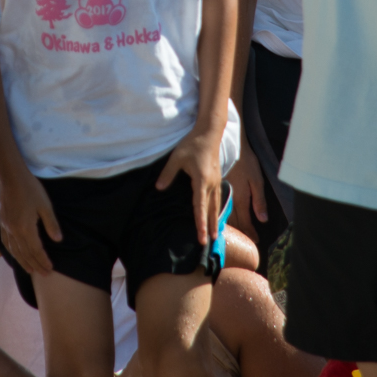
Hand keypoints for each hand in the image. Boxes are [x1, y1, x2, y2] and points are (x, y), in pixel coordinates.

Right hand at [0, 168, 61, 274]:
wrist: (11, 177)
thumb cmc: (31, 189)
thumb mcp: (45, 206)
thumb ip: (51, 224)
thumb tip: (58, 240)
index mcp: (26, 228)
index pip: (36, 250)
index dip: (43, 260)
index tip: (51, 268)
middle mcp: (14, 231)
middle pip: (25, 253)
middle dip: (35, 264)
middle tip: (44, 274)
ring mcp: (6, 227)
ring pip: (14, 249)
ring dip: (22, 261)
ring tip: (30, 270)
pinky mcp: (2, 222)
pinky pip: (5, 241)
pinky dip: (11, 251)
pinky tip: (14, 254)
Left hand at [156, 128, 222, 246]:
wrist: (209, 133)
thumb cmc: (192, 144)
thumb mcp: (176, 158)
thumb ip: (168, 174)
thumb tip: (159, 188)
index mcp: (202, 181)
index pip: (200, 206)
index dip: (200, 223)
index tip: (202, 236)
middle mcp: (212, 184)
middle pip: (211, 210)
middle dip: (211, 226)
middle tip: (211, 243)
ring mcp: (216, 181)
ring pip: (216, 205)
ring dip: (216, 219)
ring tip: (216, 234)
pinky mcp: (217, 178)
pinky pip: (217, 198)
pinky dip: (216, 209)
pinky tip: (215, 214)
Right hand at [224, 132, 266, 244]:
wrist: (230, 145)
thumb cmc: (246, 161)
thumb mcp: (257, 180)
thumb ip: (259, 200)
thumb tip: (262, 219)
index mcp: (240, 197)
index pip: (245, 221)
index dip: (250, 232)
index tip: (255, 241)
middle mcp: (229, 198)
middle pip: (233, 221)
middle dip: (240, 232)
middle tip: (244, 242)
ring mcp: (220, 194)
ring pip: (223, 215)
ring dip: (229, 226)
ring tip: (232, 234)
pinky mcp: (215, 188)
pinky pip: (217, 207)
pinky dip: (221, 215)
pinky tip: (221, 218)